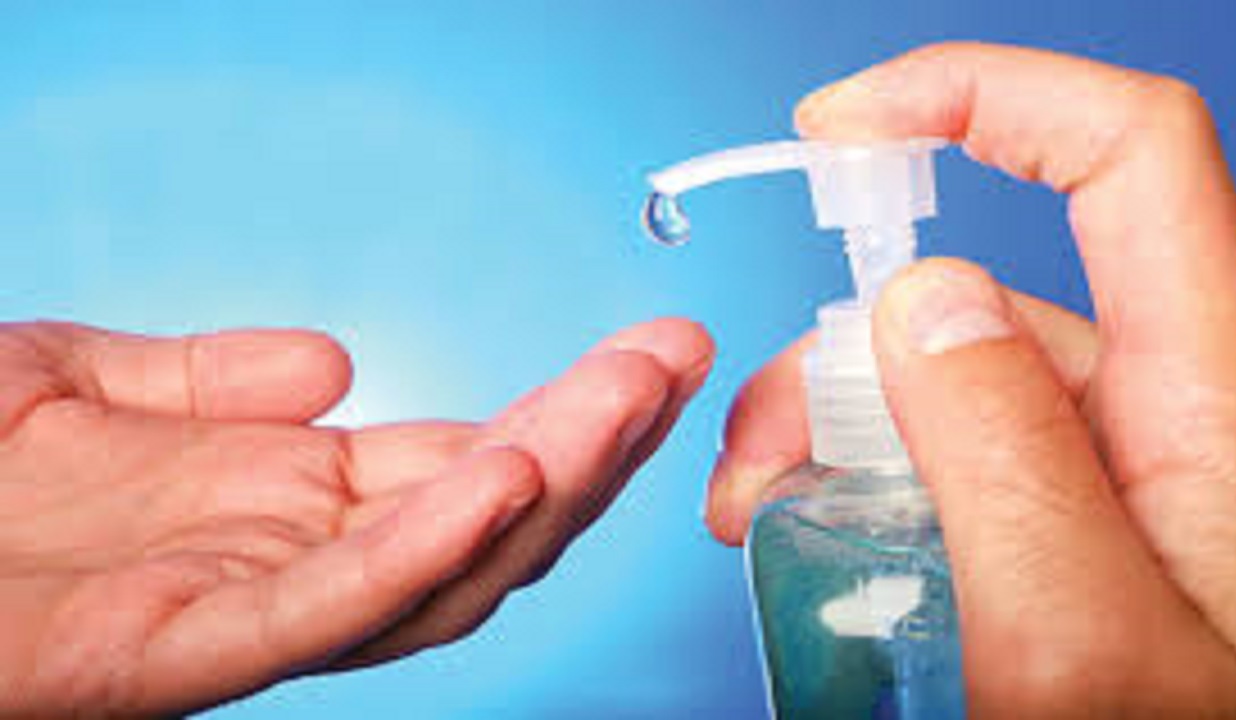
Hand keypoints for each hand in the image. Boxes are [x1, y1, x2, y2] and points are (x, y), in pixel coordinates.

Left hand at [0, 317, 712, 716]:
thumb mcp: (74, 380)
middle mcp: (287, 563)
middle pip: (483, 524)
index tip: (648, 349)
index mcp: (278, 500)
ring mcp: (242, 615)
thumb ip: (206, 376)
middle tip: (677, 360)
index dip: (563, 411)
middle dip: (594, 442)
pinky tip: (501, 482)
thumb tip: (331, 365)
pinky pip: (328, 613)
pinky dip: (426, 552)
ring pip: (439, 575)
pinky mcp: (177, 655)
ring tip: (625, 403)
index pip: (457, 464)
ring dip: (546, 488)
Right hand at [705, 43, 1235, 717]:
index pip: (1126, 156)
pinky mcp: (1069, 523)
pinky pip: (951, 456)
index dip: (982, 94)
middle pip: (985, 293)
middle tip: (755, 465)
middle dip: (836, 351)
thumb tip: (926, 297)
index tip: (838, 128)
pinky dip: (864, 474)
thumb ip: (1003, 455)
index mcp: (1219, 407)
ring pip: (946, 382)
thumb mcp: (1080, 651)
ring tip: (763, 521)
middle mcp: (1172, 418)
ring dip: (829, 426)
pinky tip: (813, 534)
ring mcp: (1114, 475)